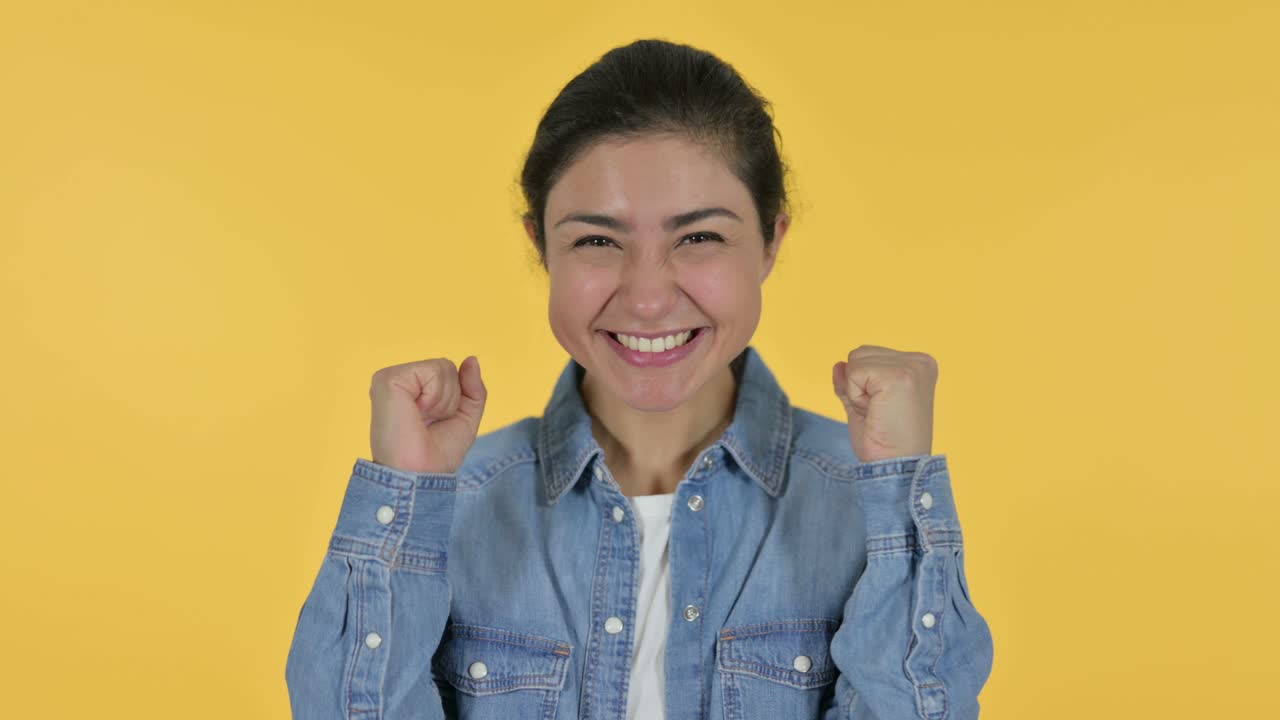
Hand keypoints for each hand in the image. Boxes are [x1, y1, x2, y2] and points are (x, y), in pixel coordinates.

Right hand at [369, 356, 487, 473]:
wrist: (420, 475)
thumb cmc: (437, 455)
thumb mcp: (464, 418)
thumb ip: (472, 388)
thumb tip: (471, 359)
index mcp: (411, 391)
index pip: (450, 374)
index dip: (455, 400)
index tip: (435, 424)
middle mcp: (398, 382)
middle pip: (448, 368)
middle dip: (451, 399)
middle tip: (427, 422)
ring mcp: (390, 378)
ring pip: (443, 367)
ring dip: (443, 400)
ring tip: (421, 419)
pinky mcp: (388, 378)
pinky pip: (433, 370)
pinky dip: (434, 396)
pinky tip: (415, 412)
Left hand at [831, 345, 937, 461]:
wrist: (897, 468)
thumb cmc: (884, 443)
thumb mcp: (863, 405)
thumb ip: (851, 382)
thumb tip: (838, 364)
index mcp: (919, 365)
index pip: (869, 355)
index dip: (863, 386)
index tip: (884, 410)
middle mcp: (920, 361)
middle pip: (860, 352)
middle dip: (859, 385)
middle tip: (879, 413)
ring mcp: (912, 367)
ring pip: (855, 360)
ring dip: (857, 391)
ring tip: (879, 412)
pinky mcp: (900, 376)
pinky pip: (854, 373)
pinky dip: (856, 396)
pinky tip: (876, 412)